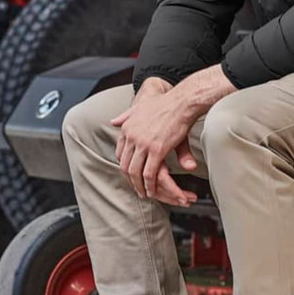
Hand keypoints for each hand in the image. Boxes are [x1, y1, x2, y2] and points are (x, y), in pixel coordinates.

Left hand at [111, 66, 236, 204]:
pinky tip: (152, 190)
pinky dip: (149, 185)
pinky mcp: (157, 150)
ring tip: (144, 193)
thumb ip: (126, 115)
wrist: (181, 101)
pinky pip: (149, 173)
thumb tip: (112, 121)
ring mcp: (143, 144)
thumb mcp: (140, 107)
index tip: (131, 173)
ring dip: (138, 186)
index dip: (125, 166)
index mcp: (127, 128)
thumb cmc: (165, 103)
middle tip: (136, 188)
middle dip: (130, 179)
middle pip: (125, 165)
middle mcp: (132, 137)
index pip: (119, 153)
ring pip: (135, 172)